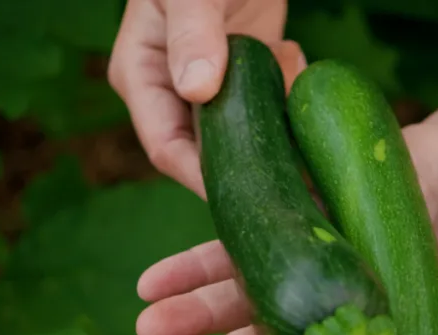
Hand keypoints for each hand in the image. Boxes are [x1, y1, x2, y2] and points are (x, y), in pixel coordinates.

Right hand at [108, 0, 304, 196]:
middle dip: (249, 163)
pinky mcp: (241, 74)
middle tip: (296, 181)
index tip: (250, 196)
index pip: (167, 149)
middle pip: (205, 152)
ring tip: (296, 97)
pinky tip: (296, 62)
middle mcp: (169, 90)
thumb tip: (196, 90)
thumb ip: (192, 34)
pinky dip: (285, 94)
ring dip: (274, 126)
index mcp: (141, 76)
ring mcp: (207, 84)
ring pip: (240, 134)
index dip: (206, 179)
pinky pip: (263, 106)